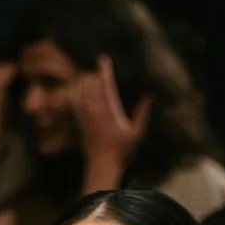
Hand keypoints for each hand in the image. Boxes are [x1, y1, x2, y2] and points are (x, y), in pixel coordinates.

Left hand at [71, 56, 149, 189]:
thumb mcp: (137, 133)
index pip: (106, 86)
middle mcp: (95, 111)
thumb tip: (149, 96)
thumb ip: (143, 114)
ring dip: (84, 84)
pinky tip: (77, 93)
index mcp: (109, 111)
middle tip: (97, 67)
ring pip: (81, 94)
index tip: (103, 59)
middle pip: (90, 86)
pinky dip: (76, 95)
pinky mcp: (80, 124)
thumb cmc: (122, 151)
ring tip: (88, 76)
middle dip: (93, 75)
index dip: (104, 71)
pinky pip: (75, 105)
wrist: (101, 166)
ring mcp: (85, 117)